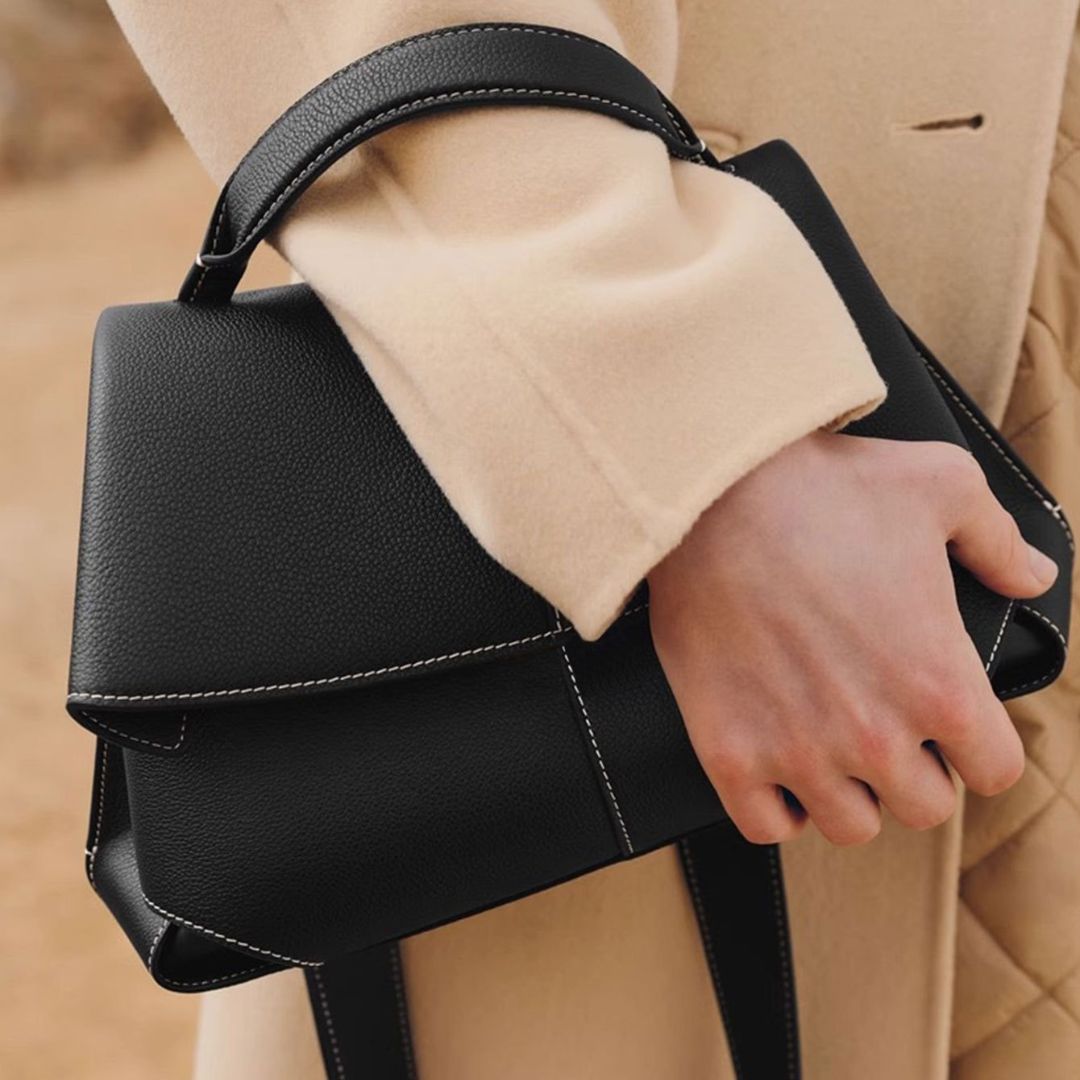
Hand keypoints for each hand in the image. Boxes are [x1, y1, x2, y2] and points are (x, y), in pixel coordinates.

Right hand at [647, 431, 1057, 845]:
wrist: (708, 497)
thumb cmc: (823, 488)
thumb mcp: (939, 486)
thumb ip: (999, 541)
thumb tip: (1034, 576)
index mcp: (939, 683)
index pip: (995, 770)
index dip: (978, 745)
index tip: (949, 721)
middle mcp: (875, 735)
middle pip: (924, 808)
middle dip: (914, 770)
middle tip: (884, 725)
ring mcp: (797, 751)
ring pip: (851, 826)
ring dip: (848, 792)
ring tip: (830, 746)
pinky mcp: (728, 752)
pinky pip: (766, 826)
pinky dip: (776, 807)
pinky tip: (776, 764)